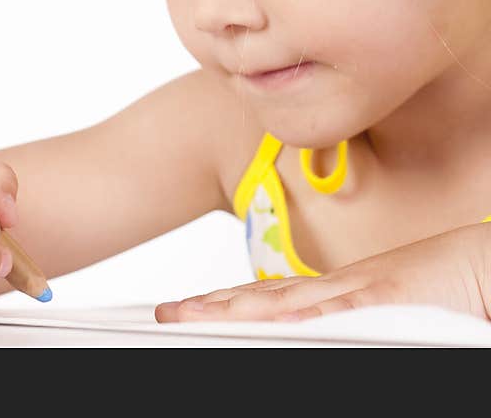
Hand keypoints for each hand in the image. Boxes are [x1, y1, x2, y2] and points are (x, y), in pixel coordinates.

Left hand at [155, 222, 490, 322]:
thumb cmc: (455, 287)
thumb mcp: (396, 313)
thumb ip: (362, 322)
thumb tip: (331, 336)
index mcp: (343, 295)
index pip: (276, 299)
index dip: (232, 303)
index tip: (198, 309)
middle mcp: (339, 290)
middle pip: (263, 297)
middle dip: (211, 306)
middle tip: (168, 313)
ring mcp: (359, 293)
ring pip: (281, 302)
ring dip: (229, 308)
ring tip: (184, 315)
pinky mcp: (386, 299)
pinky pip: (331, 310)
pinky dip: (292, 315)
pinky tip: (255, 319)